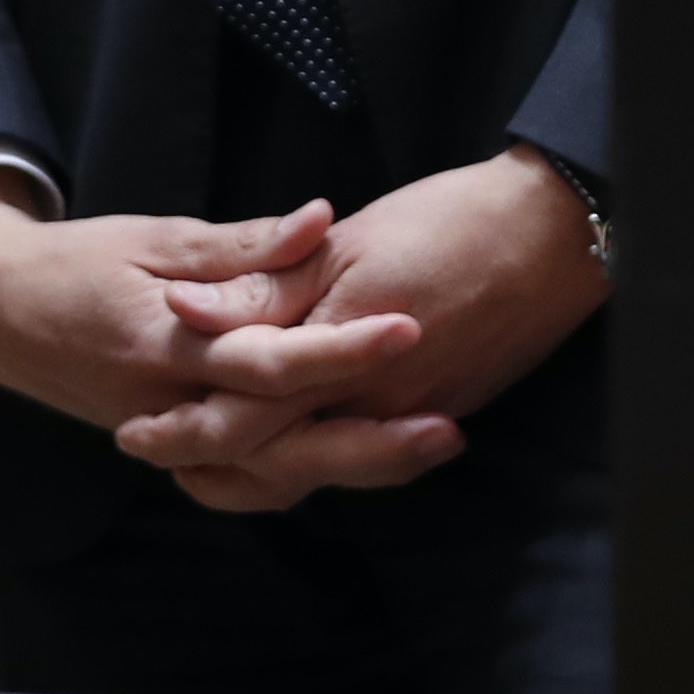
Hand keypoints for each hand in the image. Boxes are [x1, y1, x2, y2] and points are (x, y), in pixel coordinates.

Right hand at [0, 180, 443, 460]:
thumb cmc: (75, 264)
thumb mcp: (153, 237)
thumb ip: (242, 245)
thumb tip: (319, 222)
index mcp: (167, 347)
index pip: (269, 360)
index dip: (342, 349)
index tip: (408, 327)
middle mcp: (174, 409)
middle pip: (284, 446)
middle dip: (370, 443)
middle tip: (447, 428)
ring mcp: (175, 439)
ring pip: (274, 474)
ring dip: (355, 466)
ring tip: (431, 442)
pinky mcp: (179, 448)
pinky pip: (250, 476)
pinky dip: (306, 472)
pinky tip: (366, 460)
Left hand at [110, 150, 606, 510]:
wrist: (555, 235)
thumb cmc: (449, 221)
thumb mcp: (347, 243)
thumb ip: (267, 284)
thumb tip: (186, 309)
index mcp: (343, 352)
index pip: (249, 409)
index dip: (188, 426)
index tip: (138, 432)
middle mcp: (379, 400)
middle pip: (281, 456)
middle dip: (212, 465)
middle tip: (150, 456)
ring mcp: (416, 412)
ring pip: (323, 467)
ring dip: (260, 472)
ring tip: (199, 470)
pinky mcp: (444, 408)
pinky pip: (366, 456)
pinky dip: (317, 461)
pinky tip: (288, 451)